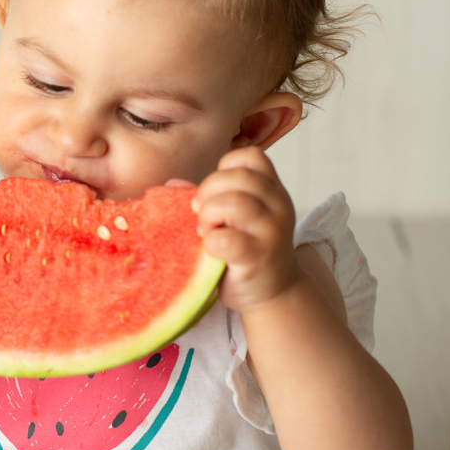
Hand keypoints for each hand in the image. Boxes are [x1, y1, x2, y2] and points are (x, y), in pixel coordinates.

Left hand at [193, 147, 300, 313]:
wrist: (274, 293)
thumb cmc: (248, 251)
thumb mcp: (234, 218)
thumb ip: (208, 198)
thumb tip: (171, 184)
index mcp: (272, 190)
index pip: (251, 157)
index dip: (224, 170)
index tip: (214, 193)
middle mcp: (279, 205)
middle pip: (239, 176)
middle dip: (209, 191)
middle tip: (201, 215)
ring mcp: (272, 231)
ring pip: (235, 203)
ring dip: (209, 214)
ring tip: (206, 231)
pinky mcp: (259, 257)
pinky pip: (227, 239)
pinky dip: (211, 241)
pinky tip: (211, 249)